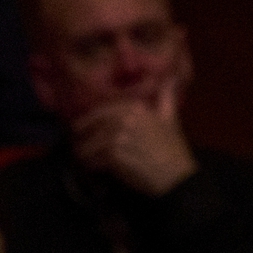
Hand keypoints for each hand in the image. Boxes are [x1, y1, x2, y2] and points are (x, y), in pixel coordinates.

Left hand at [68, 77, 196, 196]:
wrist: (176, 175)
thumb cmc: (173, 149)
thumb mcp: (170, 117)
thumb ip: (166, 97)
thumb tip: (170, 78)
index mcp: (135, 108)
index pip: (102, 111)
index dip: (88, 120)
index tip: (78, 127)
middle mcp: (124, 119)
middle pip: (92, 127)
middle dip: (82, 137)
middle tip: (76, 146)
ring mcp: (117, 136)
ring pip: (90, 144)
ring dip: (84, 153)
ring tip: (81, 160)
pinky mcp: (113, 155)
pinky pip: (94, 159)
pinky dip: (90, 165)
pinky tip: (91, 168)